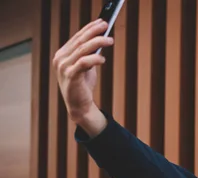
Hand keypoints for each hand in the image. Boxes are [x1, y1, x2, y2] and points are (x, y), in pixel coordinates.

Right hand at [52, 19, 113, 133]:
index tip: (101, 22)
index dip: (89, 28)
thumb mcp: (86, 67)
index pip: (77, 37)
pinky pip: (83, 63)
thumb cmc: (83, 86)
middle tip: (106, 26)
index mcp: (62, 55)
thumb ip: (89, 54)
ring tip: (109, 40)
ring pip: (82, 50)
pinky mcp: (70, 77)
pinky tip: (103, 59)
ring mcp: (63, 68)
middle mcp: (60, 59)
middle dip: (94, 31)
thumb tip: (101, 40)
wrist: (80, 106)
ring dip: (97, 42)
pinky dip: (94, 59)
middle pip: (79, 41)